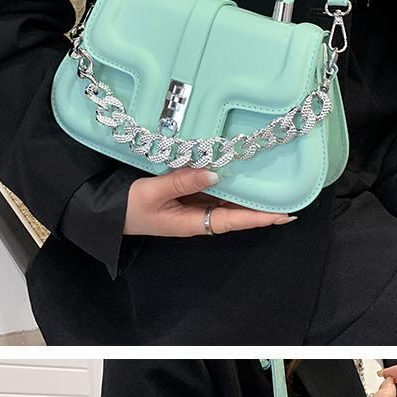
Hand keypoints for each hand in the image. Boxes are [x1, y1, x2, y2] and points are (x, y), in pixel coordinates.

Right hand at [124, 168, 293, 237]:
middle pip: (235, 214)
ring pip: (226, 203)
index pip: (231, 221)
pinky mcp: (185, 197)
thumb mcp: (152, 193)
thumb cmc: (128, 207)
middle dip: (260, 209)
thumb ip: (182, 182)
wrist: (107, 214)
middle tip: (288, 198)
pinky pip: (211, 192)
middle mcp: (197, 218)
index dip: (257, 218)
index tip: (281, 215)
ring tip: (271, 186)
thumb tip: (214, 173)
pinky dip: (227, 185)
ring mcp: (192, 208)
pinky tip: (238, 174)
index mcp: (191, 223)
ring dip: (246, 196)